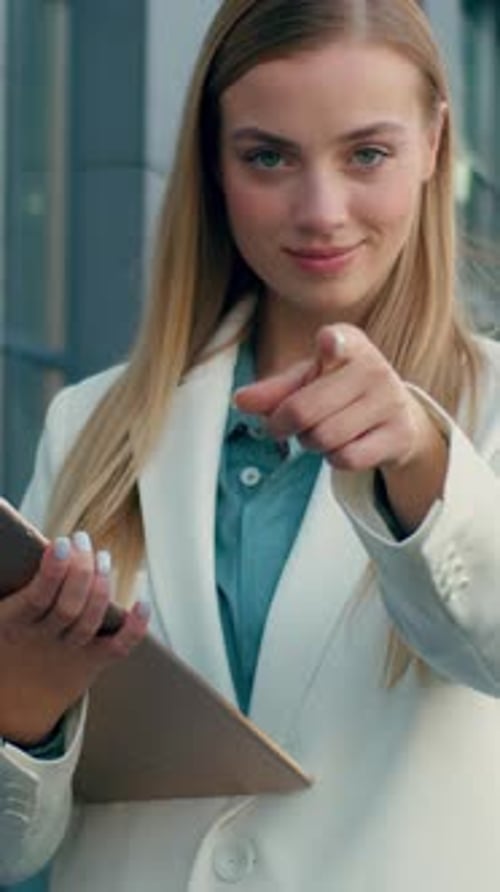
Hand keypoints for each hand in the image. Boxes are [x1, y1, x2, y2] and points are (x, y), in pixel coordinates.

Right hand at [0, 533, 148, 744]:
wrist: (10, 702)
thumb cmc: (3, 643)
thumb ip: (5, 586)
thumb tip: (20, 549)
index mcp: (13, 627)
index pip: (37, 598)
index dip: (52, 571)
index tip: (60, 543)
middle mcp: (43, 641)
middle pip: (69, 607)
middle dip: (80, 570)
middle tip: (82, 539)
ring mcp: (69, 652)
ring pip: (90, 621)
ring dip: (100, 585)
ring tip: (101, 556)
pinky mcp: (91, 662)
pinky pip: (119, 648)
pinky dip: (135, 627)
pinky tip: (142, 602)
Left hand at [235, 324, 447, 531]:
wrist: (397, 416)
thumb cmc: (338, 391)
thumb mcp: (306, 383)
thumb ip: (272, 391)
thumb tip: (238, 401)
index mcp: (348, 343)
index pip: (337, 341)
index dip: (330, 344)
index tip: (327, 344)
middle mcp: (374, 368)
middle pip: (303, 410)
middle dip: (283, 425)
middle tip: (282, 427)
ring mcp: (390, 401)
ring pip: (324, 438)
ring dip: (310, 443)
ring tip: (320, 432)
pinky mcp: (399, 434)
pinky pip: (346, 458)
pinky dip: (333, 459)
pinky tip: (343, 446)